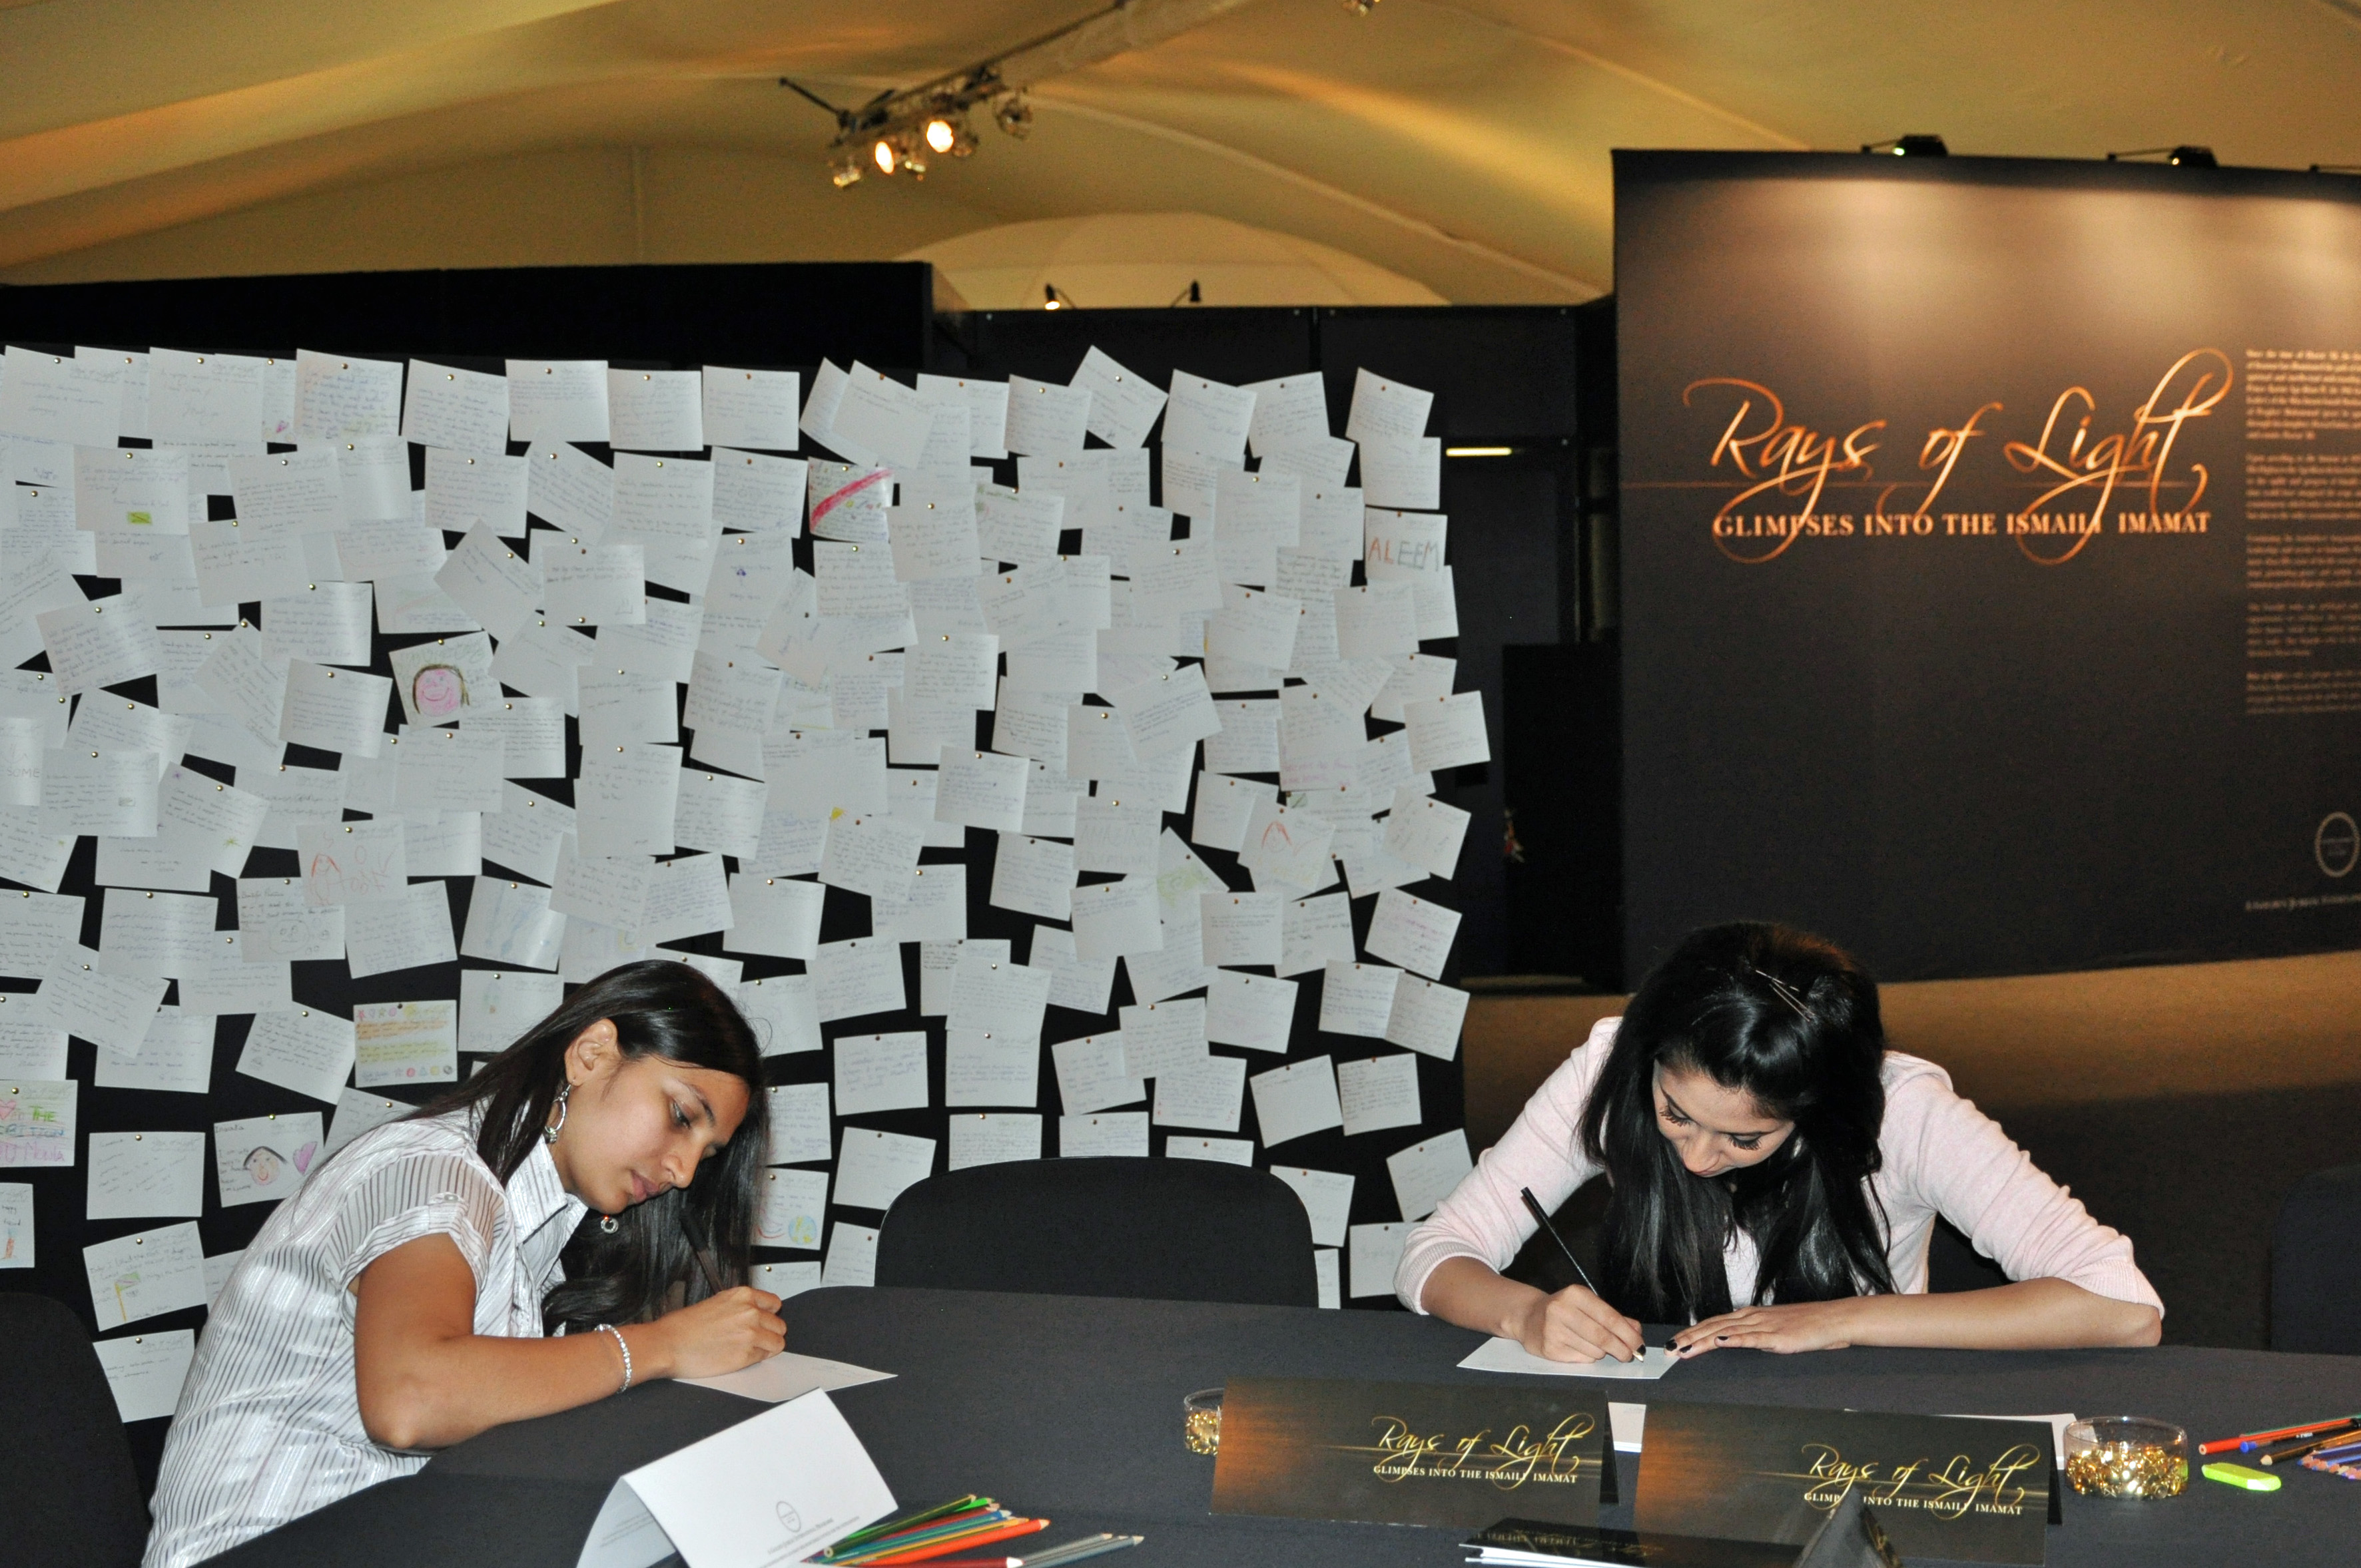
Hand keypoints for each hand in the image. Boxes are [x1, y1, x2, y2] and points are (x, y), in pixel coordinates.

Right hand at [640, 1286, 785, 1379]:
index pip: (774, 1304)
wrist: (667, 1345)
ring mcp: (750, 1334)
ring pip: (778, 1342)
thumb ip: (739, 1306)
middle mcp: (750, 1312)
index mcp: (742, 1295)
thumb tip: (753, 1313)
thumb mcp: (715, 1302)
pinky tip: (741, 1356)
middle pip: (779, 1324)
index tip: (765, 1320)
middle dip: (769, 1332)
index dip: (769, 1315)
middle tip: (756, 1338)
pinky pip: (764, 1357)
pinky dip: (756, 1358)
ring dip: (767, 1347)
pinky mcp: (745, 1356)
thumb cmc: (682, 1327)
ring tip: (750, 1349)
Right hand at [1511, 1284, 1645, 1362]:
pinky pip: (1581, 1359)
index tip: (1639, 1344)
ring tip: (1595, 1346)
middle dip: (1621, 1349)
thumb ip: (1613, 1317)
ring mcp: (1553, 1331)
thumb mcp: (1588, 1305)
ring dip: (1602, 1353)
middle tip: (1630, 1355)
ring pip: (1594, 1351)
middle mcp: (1562, 1310)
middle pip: (1602, 1337)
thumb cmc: (1564, 1310)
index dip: (1627, 1334)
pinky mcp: (1549, 1349)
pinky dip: (1588, 1357)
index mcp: (1575, 1295)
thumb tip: (1636, 1331)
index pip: (1609, 1317)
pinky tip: (1579, 1348)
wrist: (1529, 1317)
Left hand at [1671, 1299, 1859, 1357]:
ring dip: (1700, 1340)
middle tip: (1668, 1348)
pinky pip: (1749, 1338)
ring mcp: (1763, 1325)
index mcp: (1750, 1316)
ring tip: (1682, 1348)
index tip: (1675, 1341)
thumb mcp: (1775, 1330)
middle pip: (1712, 1326)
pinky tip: (1717, 1342)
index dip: (1692, 1332)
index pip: (1714, 1323)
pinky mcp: (1776, 1336)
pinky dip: (1731, 1339)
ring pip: (1724, 1332)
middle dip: (1688, 1337)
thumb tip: (1741, 1343)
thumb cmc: (1807, 1326)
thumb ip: (1757, 1336)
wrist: (1832, 1320)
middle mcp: (1751, 1317)